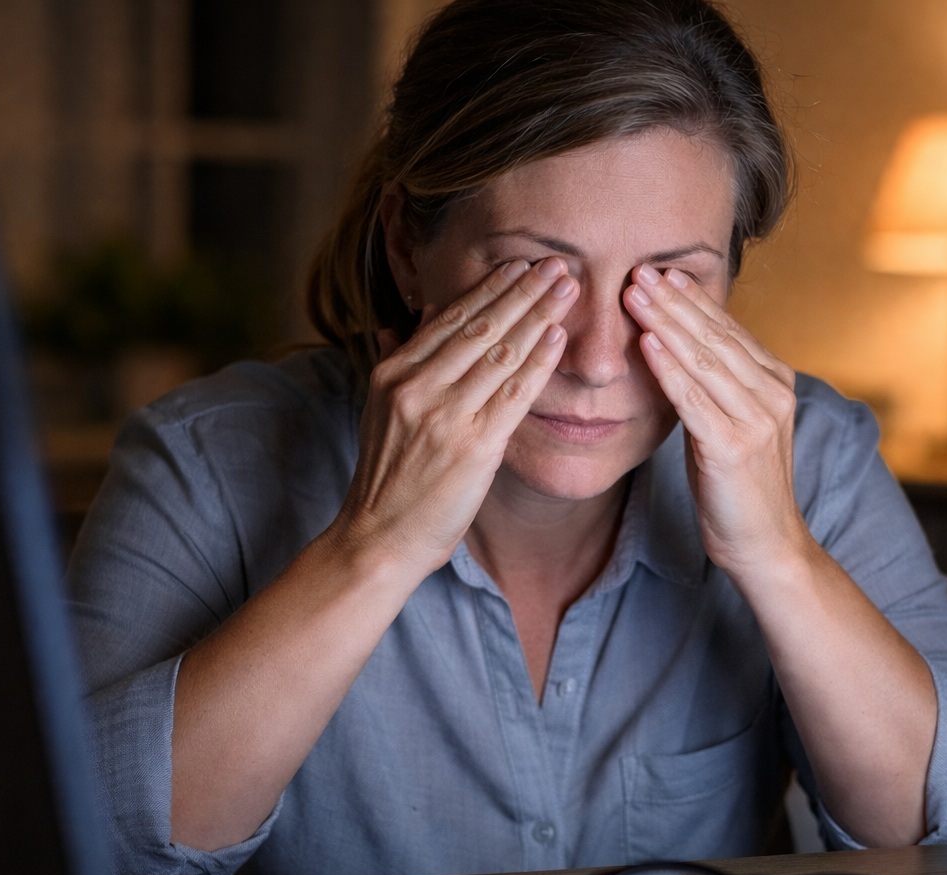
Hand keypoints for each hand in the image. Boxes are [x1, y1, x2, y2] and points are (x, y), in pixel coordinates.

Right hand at [329, 258, 577, 576]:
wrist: (380, 537)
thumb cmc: (389, 477)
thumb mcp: (381, 408)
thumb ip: (404, 357)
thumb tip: (426, 311)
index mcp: (394, 373)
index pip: (449, 318)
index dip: (489, 288)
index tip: (519, 264)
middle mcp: (417, 387)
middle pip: (479, 326)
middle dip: (522, 290)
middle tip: (555, 263)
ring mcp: (445, 415)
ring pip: (501, 352)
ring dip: (538, 314)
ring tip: (566, 287)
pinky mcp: (474, 446)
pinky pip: (515, 393)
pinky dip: (539, 361)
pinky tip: (558, 336)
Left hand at [624, 263, 809, 580]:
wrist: (765, 546)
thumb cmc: (737, 486)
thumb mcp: (728, 425)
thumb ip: (714, 385)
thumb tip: (677, 345)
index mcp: (773, 381)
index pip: (726, 328)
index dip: (690, 298)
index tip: (658, 270)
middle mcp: (771, 392)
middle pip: (714, 335)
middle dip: (673, 300)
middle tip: (638, 267)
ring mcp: (756, 418)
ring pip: (703, 358)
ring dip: (665, 321)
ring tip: (634, 292)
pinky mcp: (733, 446)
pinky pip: (693, 397)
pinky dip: (669, 366)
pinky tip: (647, 342)